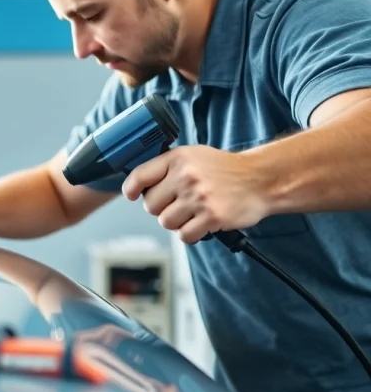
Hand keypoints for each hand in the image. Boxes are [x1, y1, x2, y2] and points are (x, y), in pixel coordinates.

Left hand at [121, 146, 269, 243]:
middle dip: (161, 208)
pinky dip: (191, 233)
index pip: (140, 175)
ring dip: (177, 222)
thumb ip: (166, 168)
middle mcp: (186, 176)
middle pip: (150, 206)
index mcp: (178, 159)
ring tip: (193, 211)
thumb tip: (137, 186)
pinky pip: (184, 235)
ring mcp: (199, 197)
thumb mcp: (193, 156)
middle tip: (179, 203)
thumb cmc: (224, 169)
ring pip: (166, 222)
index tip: (131, 194)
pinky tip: (202, 222)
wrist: (261, 179)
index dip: (131, 188)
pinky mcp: (212, 217)